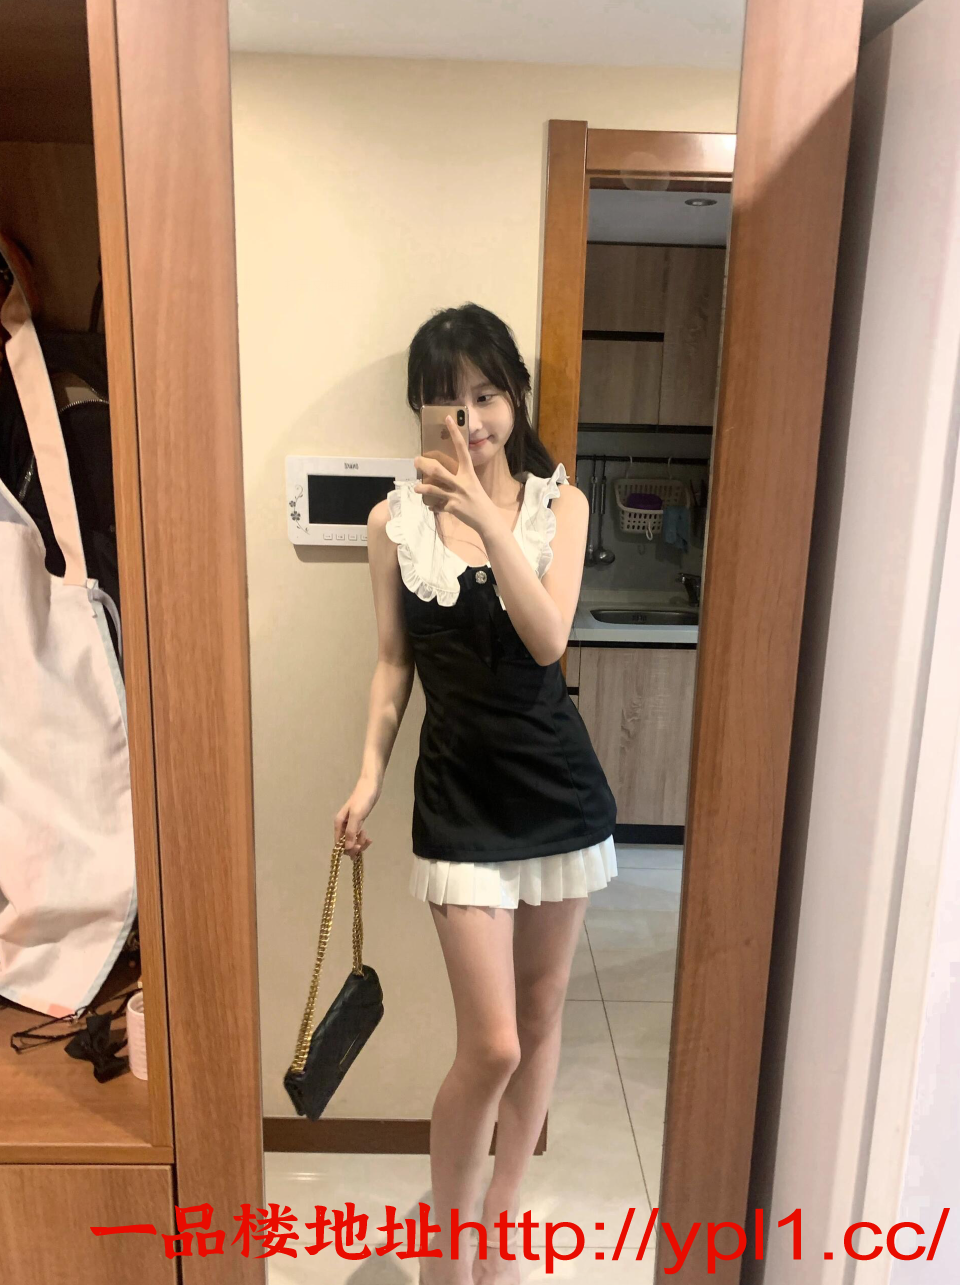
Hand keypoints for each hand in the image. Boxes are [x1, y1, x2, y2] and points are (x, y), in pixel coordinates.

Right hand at [334, 777, 378, 860]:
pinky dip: (362, 840)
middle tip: (365, 841)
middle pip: (345, 845)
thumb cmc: (363, 799)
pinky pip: (357, 837)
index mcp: (339, 824)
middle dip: (354, 846)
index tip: (358, 847)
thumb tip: (347, 848)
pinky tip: (369, 838)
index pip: (338, 844)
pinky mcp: (358, 823)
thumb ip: (351, 831)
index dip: (347, 849)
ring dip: (360, 843)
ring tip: (368, 838)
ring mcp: (350, 825)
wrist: (371, 786)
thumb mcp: (357, 815)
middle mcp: (343, 826)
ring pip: (352, 842)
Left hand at [414, 415, 497, 534]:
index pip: (461, 449)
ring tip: (416, 487)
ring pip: (433, 489)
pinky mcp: (453, 508)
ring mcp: (456, 495)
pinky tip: (430, 506)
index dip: (455, 433)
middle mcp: (462, 482)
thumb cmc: (478, 499)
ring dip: (422, 488)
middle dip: (424, 465)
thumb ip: (458, 477)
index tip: (447, 418)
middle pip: (438, 470)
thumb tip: (441, 473)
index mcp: (468, 473)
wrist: (487, 519)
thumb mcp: (472, 483)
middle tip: (416, 461)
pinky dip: (433, 506)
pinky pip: (437, 506)